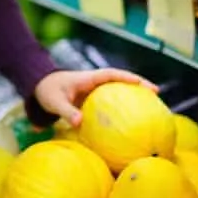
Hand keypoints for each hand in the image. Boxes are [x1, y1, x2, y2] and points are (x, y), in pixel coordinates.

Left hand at [34, 68, 158, 127]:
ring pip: (119, 91)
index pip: (110, 74)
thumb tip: (80, 122)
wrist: (40, 88)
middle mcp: (95, 82)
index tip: (141, 83)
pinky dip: (123, 108)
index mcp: (88, 78)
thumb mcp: (54, 101)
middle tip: (157, 92)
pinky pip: (112, 102)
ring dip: (134, 95)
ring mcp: (96, 91)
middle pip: (121, 80)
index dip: (126, 77)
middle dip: (138, 84)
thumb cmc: (47, 91)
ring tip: (154, 106)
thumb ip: (66, 111)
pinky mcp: (94, 100)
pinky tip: (132, 122)